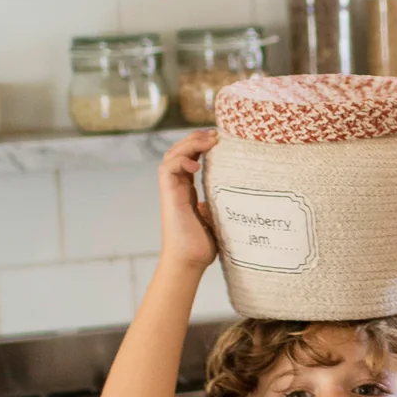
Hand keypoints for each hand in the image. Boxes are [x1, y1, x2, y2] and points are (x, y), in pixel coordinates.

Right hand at [158, 130, 217, 270]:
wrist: (189, 262)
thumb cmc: (202, 246)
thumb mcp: (216, 219)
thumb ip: (217, 205)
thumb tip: (229, 196)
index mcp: (187, 189)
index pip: (190, 158)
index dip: (201, 145)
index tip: (219, 138)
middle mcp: (177, 187)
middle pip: (179, 152)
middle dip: (194, 138)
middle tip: (214, 133)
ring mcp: (171, 191)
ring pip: (171, 156)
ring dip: (188, 144)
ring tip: (209, 141)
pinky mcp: (169, 197)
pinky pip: (167, 170)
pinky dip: (179, 161)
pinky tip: (196, 164)